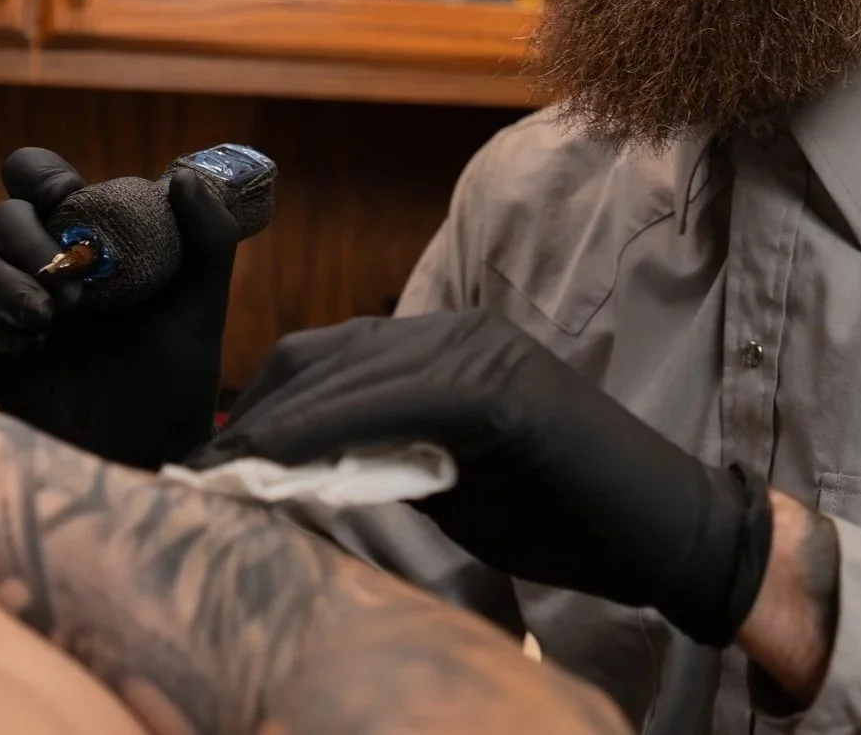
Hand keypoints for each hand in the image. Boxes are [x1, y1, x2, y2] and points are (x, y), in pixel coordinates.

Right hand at [0, 148, 238, 468]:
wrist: (154, 452)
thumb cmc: (178, 376)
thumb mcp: (202, 304)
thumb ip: (207, 238)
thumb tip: (185, 176)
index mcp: (93, 241)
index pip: (41, 182)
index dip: (38, 174)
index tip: (64, 195)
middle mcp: (50, 269)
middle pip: (4, 218)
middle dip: (27, 237)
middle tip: (69, 277)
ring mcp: (21, 313)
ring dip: (7, 280)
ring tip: (51, 316)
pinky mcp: (0, 359)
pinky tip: (33, 347)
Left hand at [200, 310, 773, 646]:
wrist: (668, 531)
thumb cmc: (566, 514)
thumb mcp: (453, 481)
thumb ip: (387, 457)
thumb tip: (299, 477)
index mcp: (447, 346)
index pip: (324, 360)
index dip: (260, 409)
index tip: (204, 466)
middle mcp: (459, 330)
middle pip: (321, 358)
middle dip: (251, 417)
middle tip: (192, 476)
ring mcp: (484, 351)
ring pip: (348, 374)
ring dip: (275, 426)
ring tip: (218, 478)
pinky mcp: (505, 386)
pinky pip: (396, 403)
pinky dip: (329, 432)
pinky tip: (283, 467)